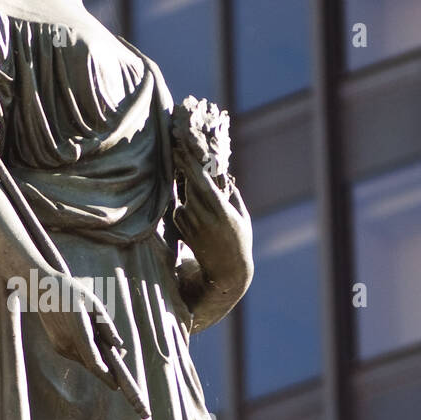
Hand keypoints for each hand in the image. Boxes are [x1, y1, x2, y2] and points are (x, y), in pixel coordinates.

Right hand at [36, 272, 121, 390]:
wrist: (43, 290)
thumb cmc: (72, 293)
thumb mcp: (93, 304)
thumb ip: (106, 326)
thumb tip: (119, 345)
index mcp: (77, 328)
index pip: (92, 358)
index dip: (105, 374)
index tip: (116, 385)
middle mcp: (66, 341)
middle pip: (90, 364)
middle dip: (106, 372)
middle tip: (122, 377)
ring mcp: (60, 345)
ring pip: (84, 361)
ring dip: (98, 364)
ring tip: (114, 361)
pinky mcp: (57, 347)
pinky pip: (77, 356)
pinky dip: (88, 357)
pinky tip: (97, 351)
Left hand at [173, 140, 252, 294]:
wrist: (225, 272)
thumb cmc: (239, 241)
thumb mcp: (243, 217)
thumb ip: (233, 195)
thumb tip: (225, 175)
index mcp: (221, 213)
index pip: (202, 184)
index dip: (191, 166)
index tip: (182, 149)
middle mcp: (204, 219)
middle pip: (189, 186)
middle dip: (183, 166)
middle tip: (177, 147)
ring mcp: (192, 226)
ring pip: (184, 197)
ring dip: (187, 187)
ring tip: (197, 186)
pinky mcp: (184, 232)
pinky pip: (180, 210)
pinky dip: (186, 205)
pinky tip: (197, 210)